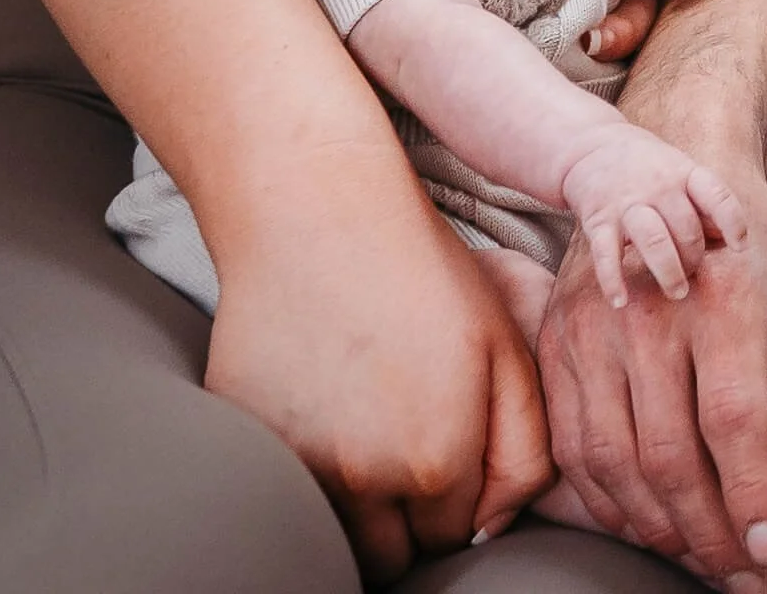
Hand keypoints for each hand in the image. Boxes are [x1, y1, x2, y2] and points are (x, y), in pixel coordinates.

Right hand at [206, 198, 553, 581]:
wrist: (317, 212)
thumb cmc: (424, 271)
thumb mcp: (506, 348)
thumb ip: (522, 450)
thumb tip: (491, 526)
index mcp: (436, 462)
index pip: (453, 537)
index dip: (458, 495)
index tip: (452, 446)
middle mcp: (361, 480)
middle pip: (392, 555)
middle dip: (408, 517)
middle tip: (411, 442)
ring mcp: (294, 463)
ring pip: (336, 532)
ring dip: (356, 503)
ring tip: (368, 424)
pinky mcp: (244, 438)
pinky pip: (283, 485)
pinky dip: (304, 464)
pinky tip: (322, 398)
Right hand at [537, 172, 766, 588]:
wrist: (661, 172)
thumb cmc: (748, 247)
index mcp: (723, 300)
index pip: (736, 422)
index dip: (754, 497)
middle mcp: (651, 313)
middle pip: (671, 455)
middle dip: (711, 536)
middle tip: (745, 577)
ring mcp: (593, 328)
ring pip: (613, 462)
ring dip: (659, 529)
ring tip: (702, 557)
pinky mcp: (556, 342)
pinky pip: (572, 446)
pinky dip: (607, 502)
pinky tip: (647, 522)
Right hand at [560, 123, 748, 306]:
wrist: (590, 146)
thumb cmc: (648, 168)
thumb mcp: (681, 172)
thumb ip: (705, 205)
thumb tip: (735, 243)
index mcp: (684, 173)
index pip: (716, 195)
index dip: (732, 222)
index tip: (740, 247)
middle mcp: (657, 186)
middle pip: (686, 228)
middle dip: (694, 258)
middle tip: (692, 276)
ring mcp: (626, 202)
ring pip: (653, 240)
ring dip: (668, 271)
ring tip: (677, 292)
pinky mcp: (598, 219)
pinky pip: (606, 254)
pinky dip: (612, 280)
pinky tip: (620, 301)